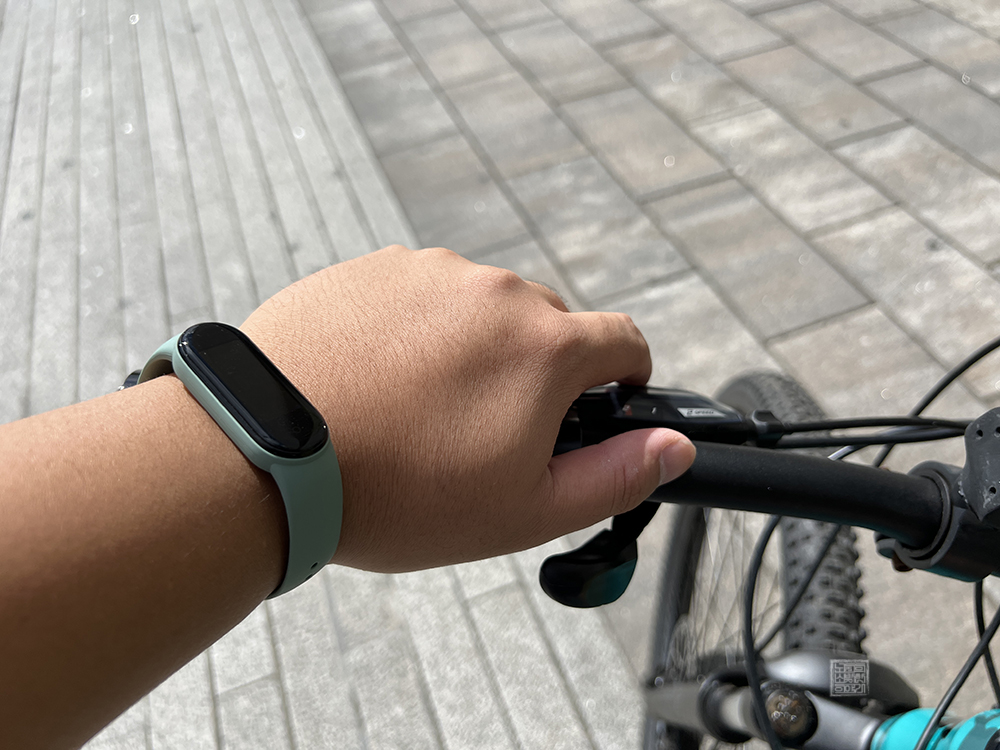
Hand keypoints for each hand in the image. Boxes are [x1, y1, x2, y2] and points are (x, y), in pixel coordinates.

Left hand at [240, 245, 695, 572]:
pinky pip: (419, 296)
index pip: (624, 342)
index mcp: (546, 346)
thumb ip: (615, 474)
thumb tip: (675, 447)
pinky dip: (417, 332)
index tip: (601, 408)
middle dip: (540, 372)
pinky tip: (381, 381)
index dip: (624, 381)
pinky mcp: (371, 268)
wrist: (269, 451)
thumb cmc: (397, 492)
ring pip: (480, 309)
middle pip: (549, 324)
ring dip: (474, 350)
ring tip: (423, 410)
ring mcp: (428, 272)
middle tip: (491, 431)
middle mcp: (495, 291)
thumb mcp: (524, 510)